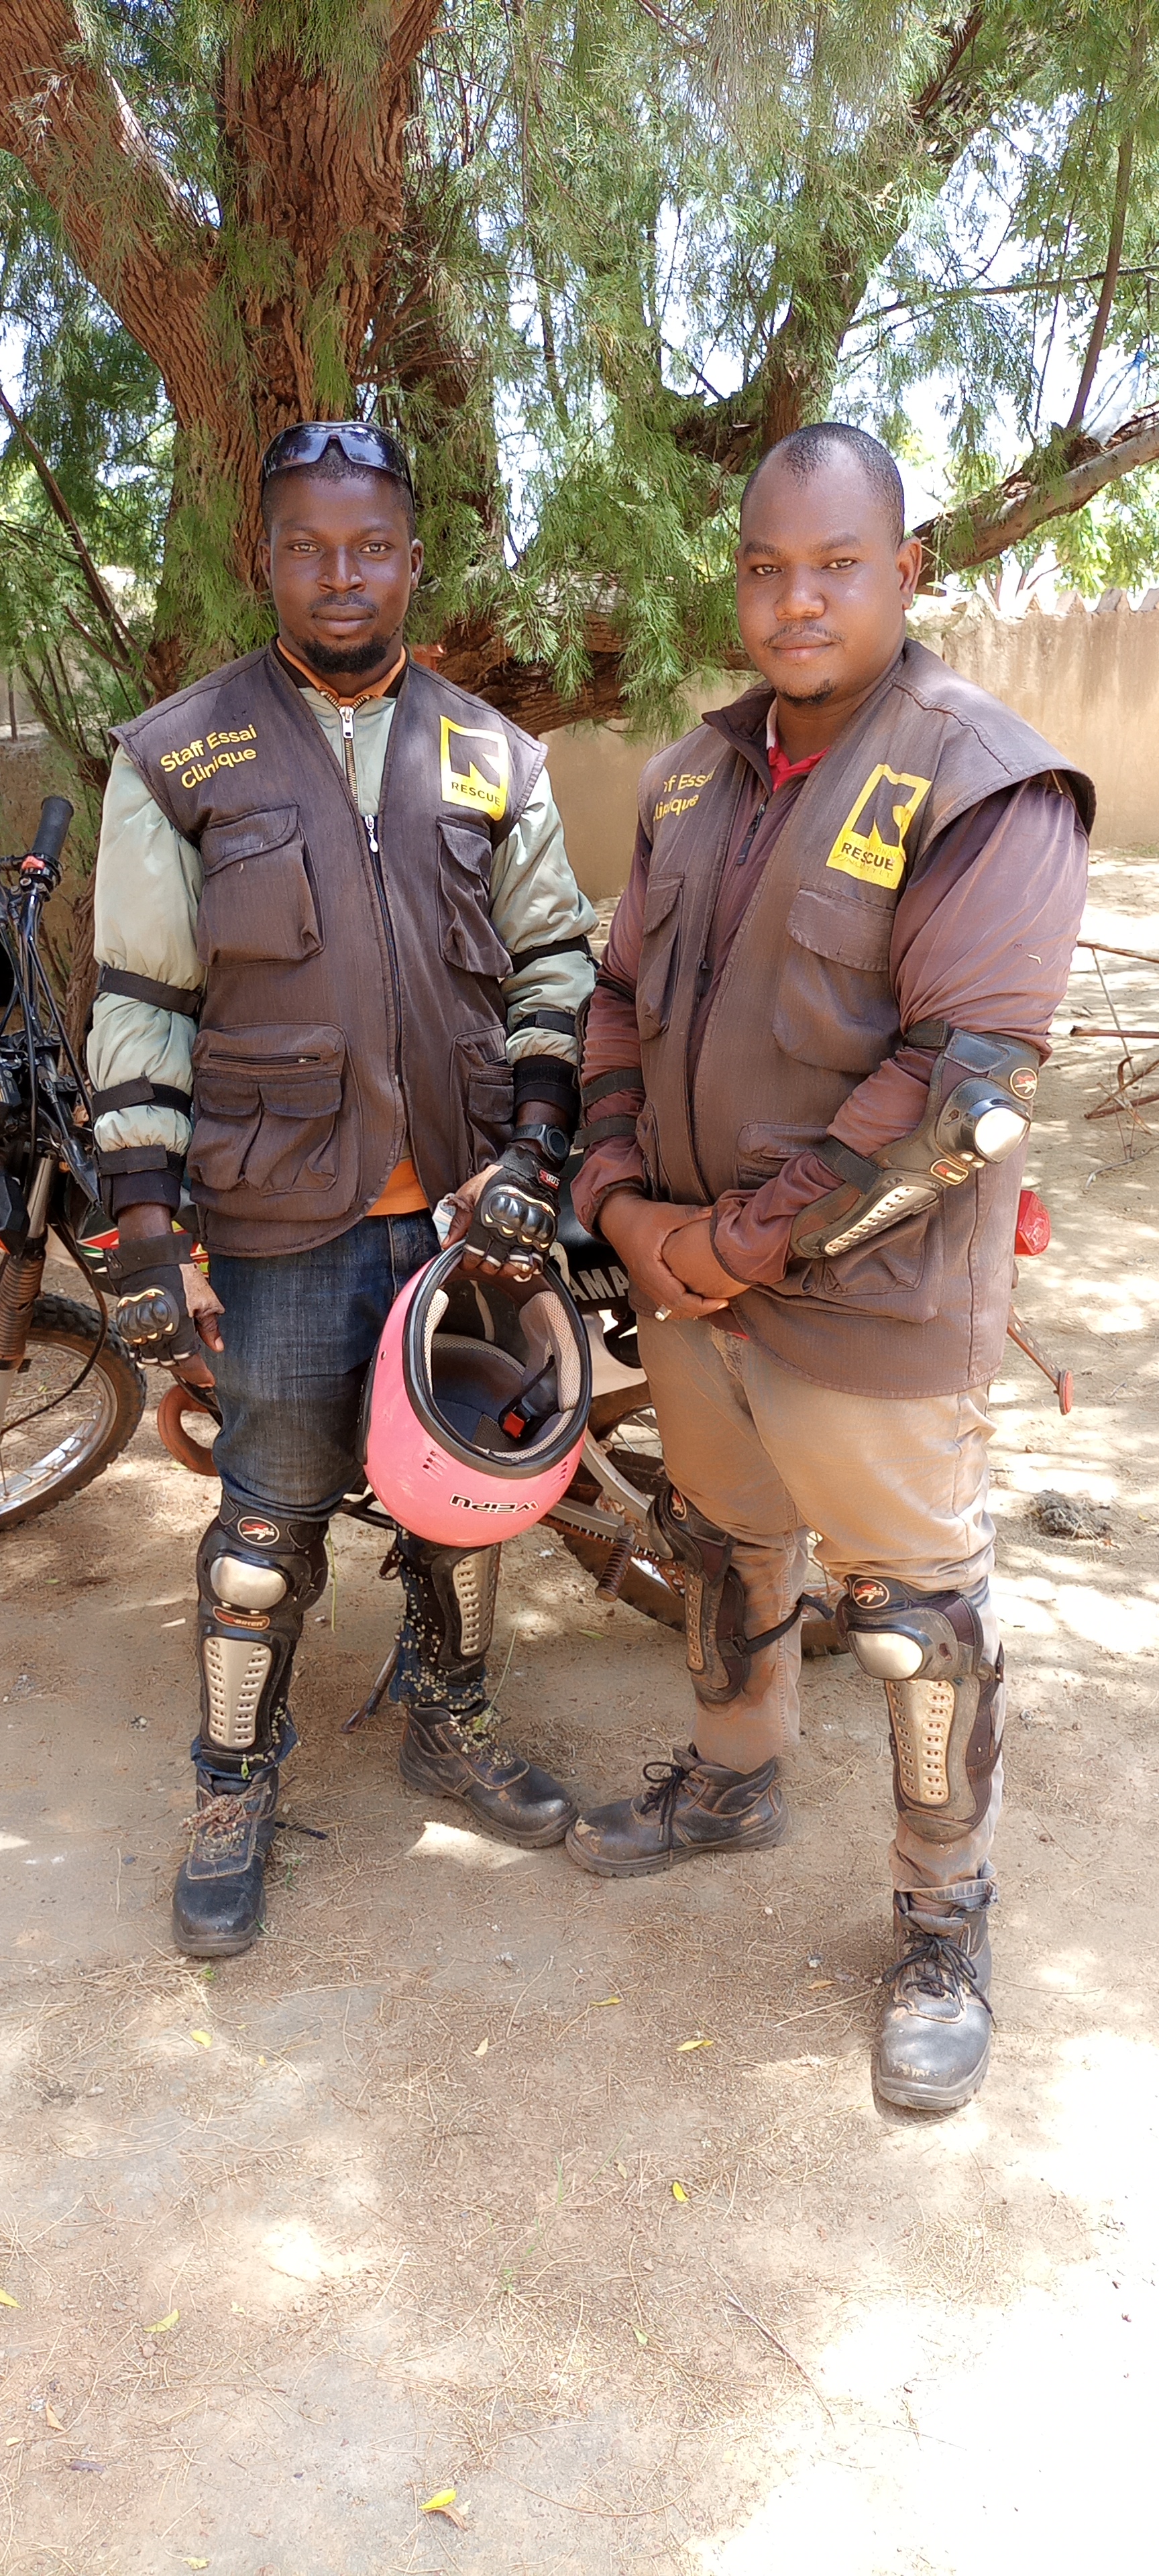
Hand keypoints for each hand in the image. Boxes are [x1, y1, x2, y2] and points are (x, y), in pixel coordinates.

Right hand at [113, 1201, 223, 1374]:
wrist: (150, 1256)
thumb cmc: (180, 1274)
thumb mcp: (205, 1300)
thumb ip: (211, 1327)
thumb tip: (217, 1347)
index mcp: (177, 1333)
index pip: (189, 1365)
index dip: (201, 1374)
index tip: (210, 1379)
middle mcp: (156, 1336)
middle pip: (171, 1365)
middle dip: (187, 1372)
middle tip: (200, 1374)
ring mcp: (140, 1331)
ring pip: (155, 1358)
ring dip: (171, 1363)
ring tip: (184, 1363)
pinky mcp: (129, 1324)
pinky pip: (141, 1347)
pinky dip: (154, 1352)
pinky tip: (165, 1350)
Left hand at [443, 1162, 545, 1285]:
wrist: (530, 1166)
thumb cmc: (500, 1177)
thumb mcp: (470, 1193)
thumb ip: (458, 1219)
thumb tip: (447, 1242)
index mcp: (486, 1221)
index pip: (473, 1254)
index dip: (467, 1261)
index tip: (466, 1259)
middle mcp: (507, 1231)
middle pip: (492, 1265)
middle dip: (484, 1266)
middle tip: (483, 1259)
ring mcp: (526, 1235)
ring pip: (513, 1267)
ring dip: (505, 1270)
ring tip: (501, 1263)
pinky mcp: (542, 1235)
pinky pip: (535, 1261)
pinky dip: (528, 1267)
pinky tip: (521, 1263)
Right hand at [598, 1191, 729, 1319]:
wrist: (617, 1218)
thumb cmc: (639, 1217)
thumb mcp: (667, 1213)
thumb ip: (692, 1214)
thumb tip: (716, 1212)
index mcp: (652, 1270)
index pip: (678, 1299)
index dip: (702, 1305)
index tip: (721, 1301)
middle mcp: (647, 1282)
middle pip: (676, 1309)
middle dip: (701, 1310)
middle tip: (722, 1303)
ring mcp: (646, 1284)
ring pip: (670, 1309)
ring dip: (691, 1309)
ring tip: (712, 1302)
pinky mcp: (648, 1282)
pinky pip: (666, 1302)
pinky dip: (682, 1304)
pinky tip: (696, 1296)